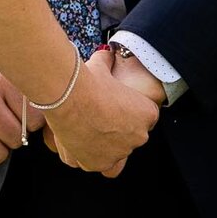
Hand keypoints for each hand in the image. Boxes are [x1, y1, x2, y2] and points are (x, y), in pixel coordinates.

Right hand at [38, 48, 159, 176]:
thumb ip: (107, 63)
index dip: (126, 111)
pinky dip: (84, 154)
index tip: (112, 105)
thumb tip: (105, 54)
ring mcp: (120, 153)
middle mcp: (138, 137)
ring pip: (113, 153)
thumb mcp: (101, 65)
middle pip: (129, 136)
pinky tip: (74, 140)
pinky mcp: (99, 164)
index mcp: (147, 114)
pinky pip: (94, 163)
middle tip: (95, 116)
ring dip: (102, 145)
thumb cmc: (87, 80)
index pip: (143, 117)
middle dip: (114, 129)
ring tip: (85, 131)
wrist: (69, 96)